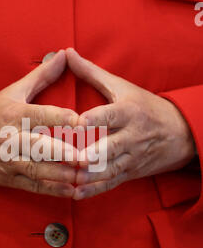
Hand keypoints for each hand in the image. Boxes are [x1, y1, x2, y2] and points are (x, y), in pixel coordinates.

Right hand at [0, 50, 79, 197]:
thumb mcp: (11, 92)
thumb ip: (41, 76)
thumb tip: (63, 55)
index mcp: (13, 114)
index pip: (40, 115)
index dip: (61, 118)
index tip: (82, 121)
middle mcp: (11, 138)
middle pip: (38, 147)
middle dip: (62, 153)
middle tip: (84, 157)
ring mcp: (10, 161)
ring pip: (38, 170)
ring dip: (61, 175)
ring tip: (83, 177)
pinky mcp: (10, 178)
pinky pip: (32, 186)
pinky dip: (51, 190)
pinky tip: (70, 191)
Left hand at [66, 49, 195, 199]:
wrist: (180, 132)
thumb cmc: (146, 106)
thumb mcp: (122, 87)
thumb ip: (92, 73)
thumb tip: (67, 53)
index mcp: (128, 111)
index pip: (110, 115)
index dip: (95, 119)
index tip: (78, 122)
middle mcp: (131, 136)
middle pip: (110, 147)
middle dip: (92, 154)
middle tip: (74, 159)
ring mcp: (131, 156)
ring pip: (110, 168)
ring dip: (91, 176)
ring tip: (72, 181)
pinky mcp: (130, 171)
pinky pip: (111, 182)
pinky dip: (95, 189)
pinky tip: (77, 193)